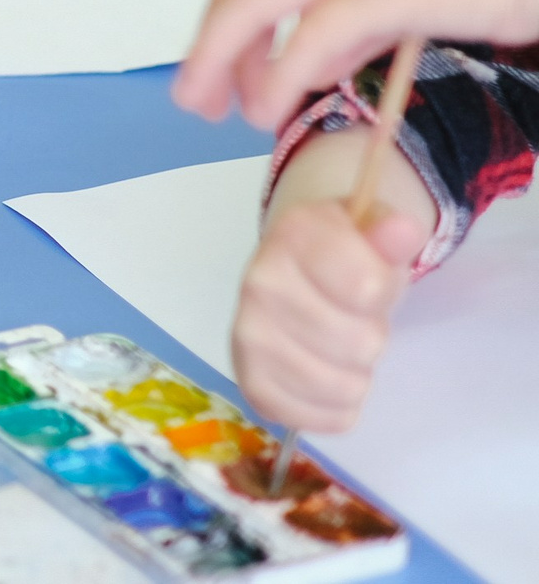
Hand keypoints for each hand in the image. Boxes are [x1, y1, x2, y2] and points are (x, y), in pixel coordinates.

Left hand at [173, 0, 538, 129]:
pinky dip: (281, 72)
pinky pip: (314, 33)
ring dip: (228, 63)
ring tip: (233, 113)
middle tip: (194, 104)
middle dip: (205, 52)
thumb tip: (302, 66)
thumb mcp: (396, 2)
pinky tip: (272, 105)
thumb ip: (346, 29)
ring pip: (256, 5)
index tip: (210, 82)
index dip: (217, 37)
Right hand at [233, 197, 424, 430]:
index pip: (366, 289)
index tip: (371, 283)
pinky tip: (329, 382)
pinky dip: (336, 409)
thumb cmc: (343, 257)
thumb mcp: (372, 233)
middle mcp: (258, 284)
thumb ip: (392, 232)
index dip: (383, 293)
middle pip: (360, 344)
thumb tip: (402, 231)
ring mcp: (248, 336)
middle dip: (372, 336)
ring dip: (356, 375)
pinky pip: (316, 418)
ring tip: (342, 352)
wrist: (294, 276)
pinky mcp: (251, 383)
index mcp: (292, 236)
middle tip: (356, 321)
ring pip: (341, 386)